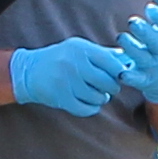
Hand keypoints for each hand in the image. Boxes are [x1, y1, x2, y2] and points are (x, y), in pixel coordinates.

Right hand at [7, 35, 126, 116]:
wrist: (29, 71)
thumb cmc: (60, 58)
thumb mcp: (79, 49)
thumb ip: (103, 53)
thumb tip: (128, 58)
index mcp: (81, 49)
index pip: (112, 63)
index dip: (120, 73)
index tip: (119, 76)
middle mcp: (75, 64)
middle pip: (108, 82)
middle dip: (112, 87)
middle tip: (109, 87)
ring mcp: (67, 82)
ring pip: (98, 97)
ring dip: (101, 98)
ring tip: (97, 94)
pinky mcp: (61, 98)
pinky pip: (86, 109)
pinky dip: (91, 108)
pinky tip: (89, 103)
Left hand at [116, 0, 157, 106]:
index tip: (149, 8)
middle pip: (155, 41)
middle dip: (144, 31)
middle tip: (132, 21)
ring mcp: (155, 67)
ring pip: (143, 57)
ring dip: (132, 48)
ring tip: (121, 37)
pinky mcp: (145, 80)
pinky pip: (137, 79)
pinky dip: (130, 77)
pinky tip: (121, 73)